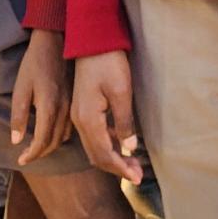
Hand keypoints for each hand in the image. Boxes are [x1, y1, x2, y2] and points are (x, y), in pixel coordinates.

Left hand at [10, 28, 73, 165]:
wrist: (55, 42)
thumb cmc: (34, 63)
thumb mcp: (21, 88)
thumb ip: (18, 116)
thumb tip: (16, 140)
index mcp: (49, 107)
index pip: (41, 141)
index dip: (31, 154)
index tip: (21, 160)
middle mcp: (63, 109)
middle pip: (54, 142)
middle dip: (40, 153)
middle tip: (27, 157)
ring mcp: (71, 104)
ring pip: (64, 136)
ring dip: (51, 145)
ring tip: (38, 147)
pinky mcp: (74, 100)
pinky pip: (69, 126)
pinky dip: (60, 135)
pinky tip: (51, 132)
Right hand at [72, 52, 143, 182]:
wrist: (92, 40)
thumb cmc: (109, 62)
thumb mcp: (121, 91)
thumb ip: (125, 121)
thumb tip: (129, 147)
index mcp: (88, 119)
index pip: (104, 154)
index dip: (121, 168)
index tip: (137, 178)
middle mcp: (80, 121)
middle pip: (96, 155)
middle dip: (117, 167)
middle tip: (137, 175)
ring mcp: (80, 115)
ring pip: (94, 146)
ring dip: (113, 157)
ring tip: (133, 164)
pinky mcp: (84, 109)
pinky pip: (95, 135)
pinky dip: (108, 144)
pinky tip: (123, 144)